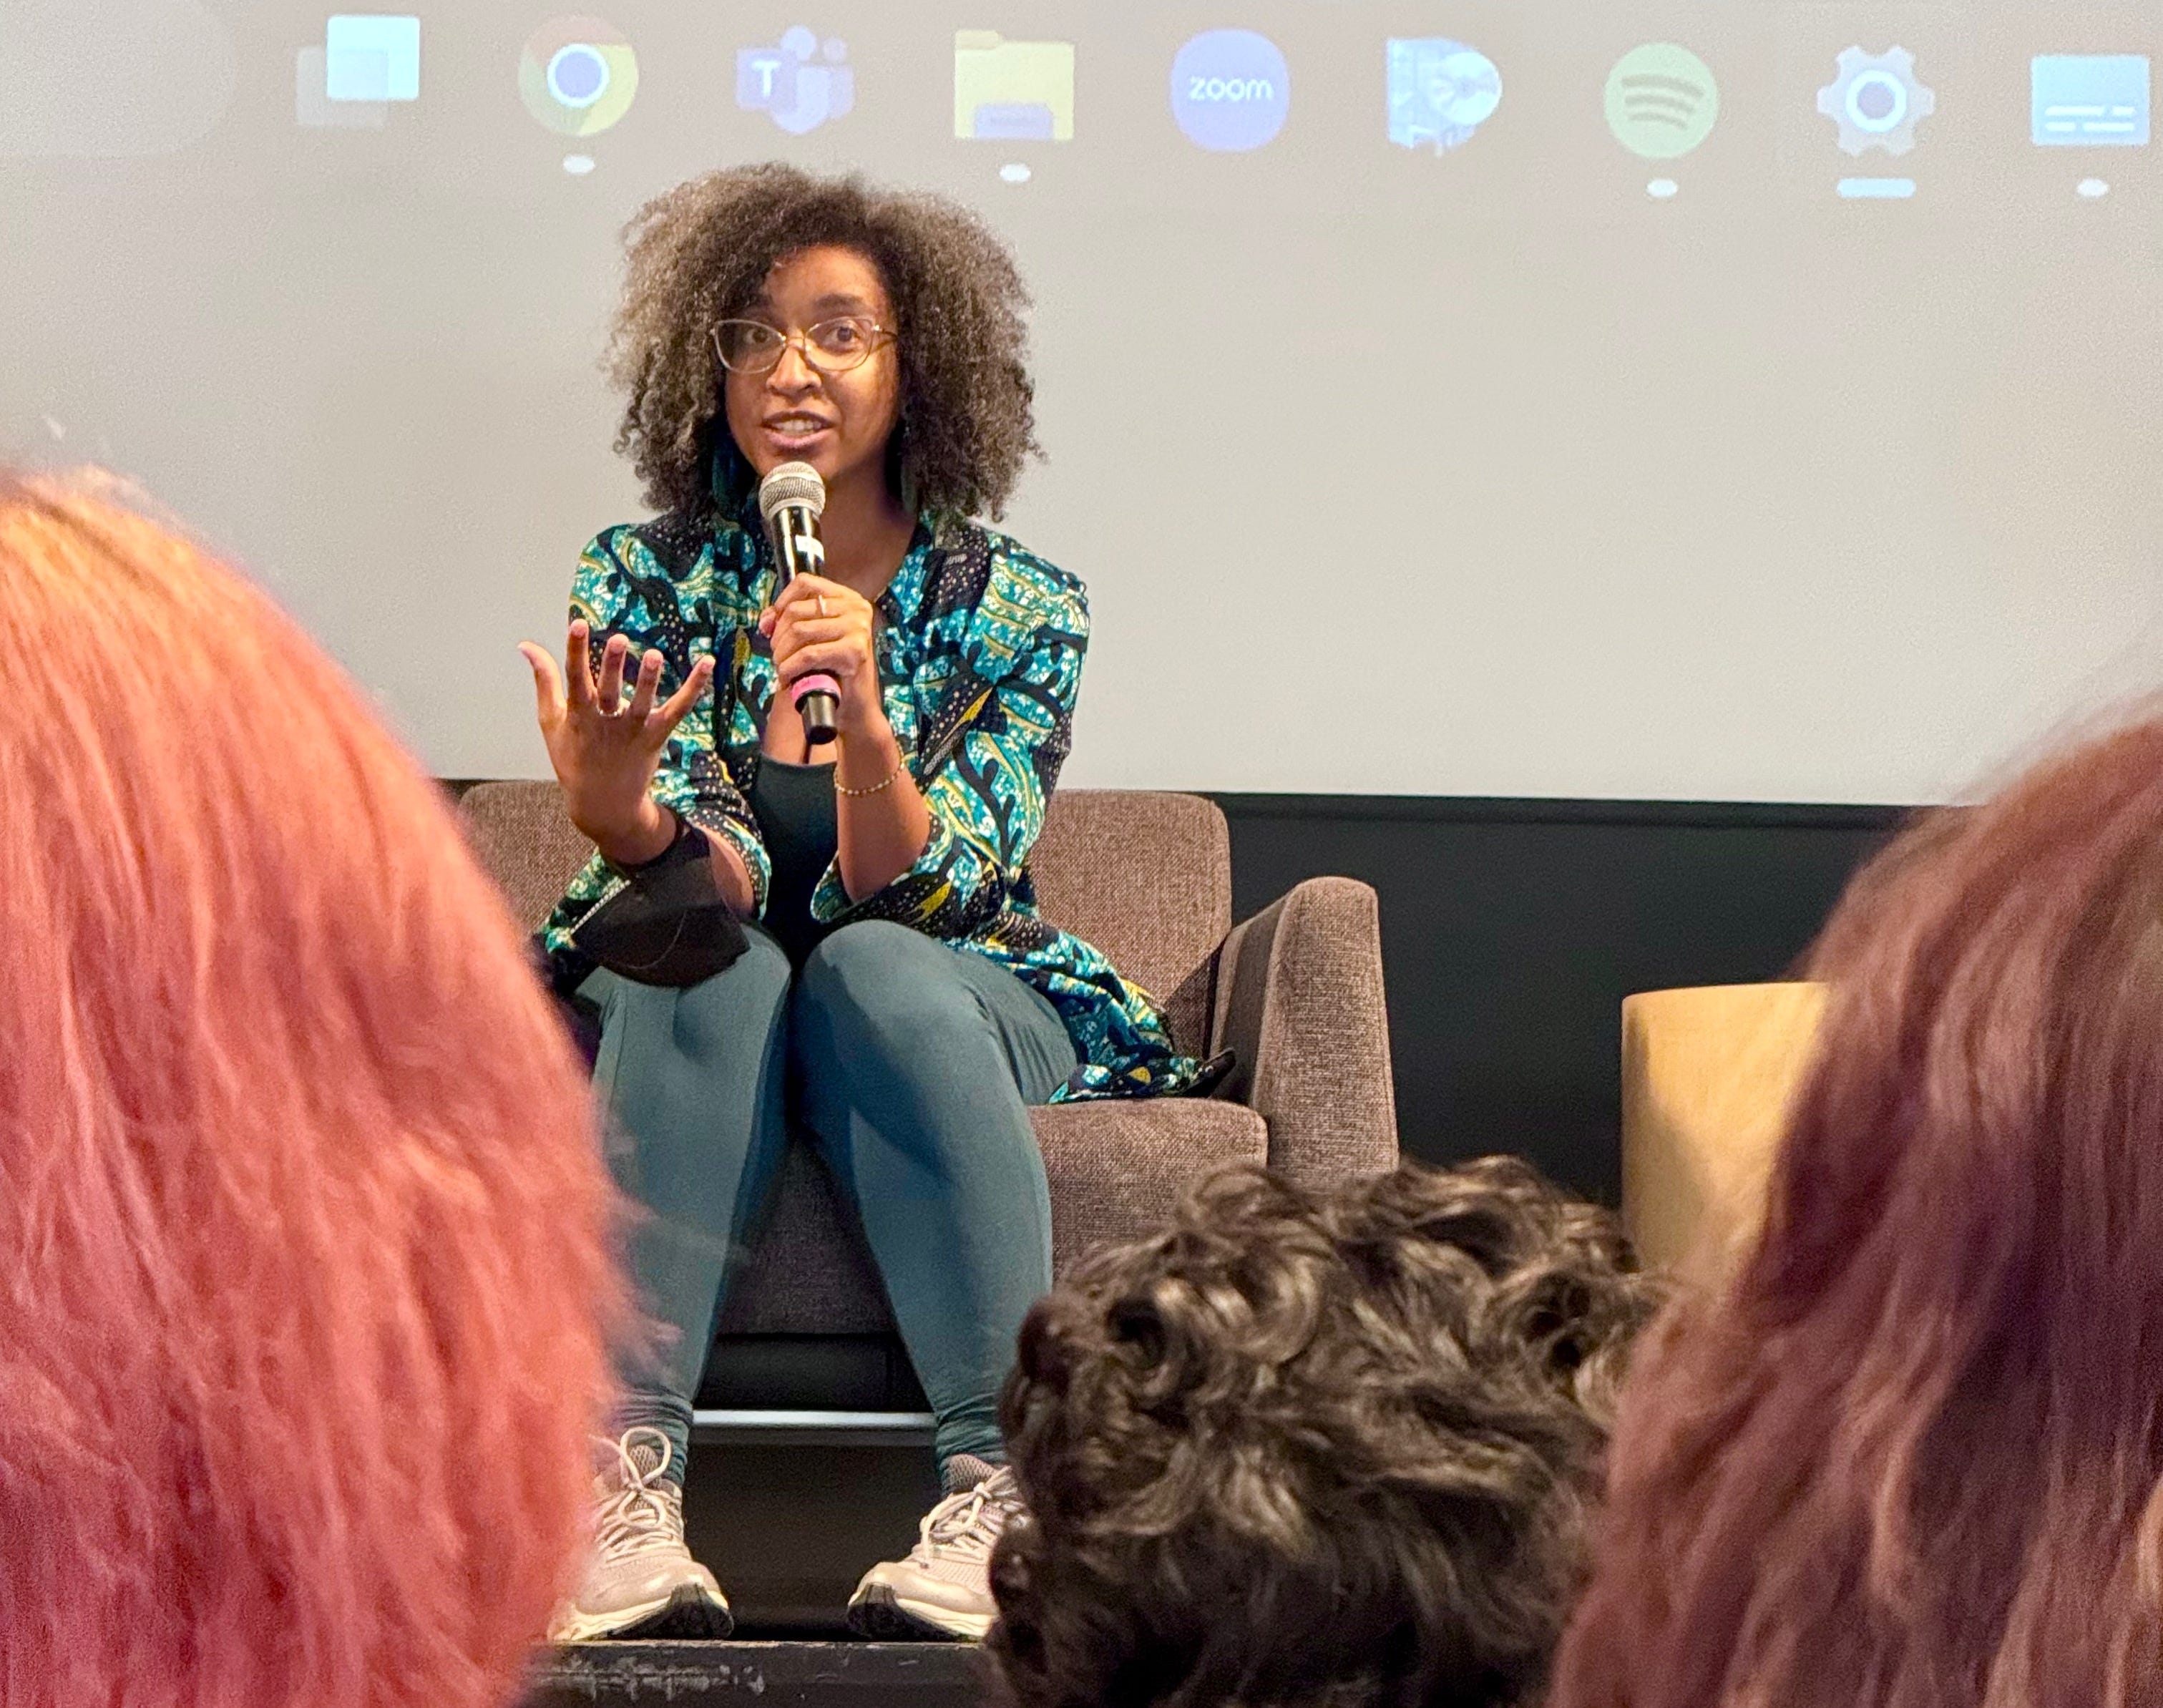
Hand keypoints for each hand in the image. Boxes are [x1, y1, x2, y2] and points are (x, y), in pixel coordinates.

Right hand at [518, 621, 713, 858]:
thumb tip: (527, 645)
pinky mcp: (656, 736)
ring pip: (642, 702)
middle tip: (619, 640)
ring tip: (654, 655)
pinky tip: (707, 663)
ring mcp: (633, 730)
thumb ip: (544, 680)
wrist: (602, 803)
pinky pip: (678, 709)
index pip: (575, 677)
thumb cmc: (572, 757)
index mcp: (578, 714)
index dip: (576, 650)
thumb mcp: (551, 721)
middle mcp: (605, 721)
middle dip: (613, 665)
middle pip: (609, 689)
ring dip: (648, 679)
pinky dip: (694, 687)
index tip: (578, 624)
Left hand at [760, 575, 881, 738]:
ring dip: (782, 655)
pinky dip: (790, 668)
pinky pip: (808, 654)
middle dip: (778, 637)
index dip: (781, 603)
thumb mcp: (810, 639)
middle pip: (797, 611)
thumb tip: (766, 621)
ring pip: (799, 631)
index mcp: (847, 598)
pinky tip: (787, 679)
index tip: (773, 627)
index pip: (805, 583)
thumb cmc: (831, 671)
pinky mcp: (855, 651)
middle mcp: (856, 608)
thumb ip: (788, 623)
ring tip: (783, 669)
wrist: (854, 707)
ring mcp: (858, 628)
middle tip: (778, 658)